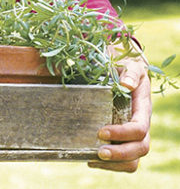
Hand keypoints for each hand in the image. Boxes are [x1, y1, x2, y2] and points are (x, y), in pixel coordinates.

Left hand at [88, 53, 151, 171]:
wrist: (128, 74)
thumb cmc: (128, 70)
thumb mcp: (131, 66)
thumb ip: (130, 73)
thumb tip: (125, 84)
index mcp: (142, 109)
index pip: (139, 128)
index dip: (122, 133)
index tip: (100, 132)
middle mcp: (141, 125)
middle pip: (140, 148)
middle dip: (121, 153)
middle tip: (99, 152)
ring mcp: (134, 135)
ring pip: (134, 159)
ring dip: (116, 164)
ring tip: (94, 159)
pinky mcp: (124, 140)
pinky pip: (124, 161)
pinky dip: (110, 165)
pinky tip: (90, 159)